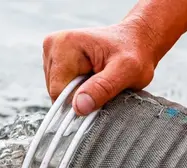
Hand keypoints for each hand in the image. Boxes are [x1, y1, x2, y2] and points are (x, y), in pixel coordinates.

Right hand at [42, 22, 157, 115]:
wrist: (136, 39)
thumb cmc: (135, 52)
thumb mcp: (127, 71)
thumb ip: (102, 88)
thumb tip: (78, 108)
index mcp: (64, 44)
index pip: (58, 91)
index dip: (79, 101)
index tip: (101, 93)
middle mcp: (52, 45)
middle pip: (56, 91)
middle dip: (78, 95)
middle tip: (102, 85)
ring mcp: (50, 52)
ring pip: (57, 91)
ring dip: (77, 92)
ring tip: (96, 79)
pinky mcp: (52, 60)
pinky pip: (59, 86)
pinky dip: (75, 88)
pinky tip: (89, 78)